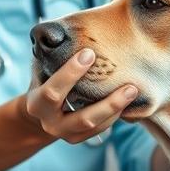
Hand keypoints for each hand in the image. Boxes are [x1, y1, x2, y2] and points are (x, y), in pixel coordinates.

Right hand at [21, 48, 137, 145]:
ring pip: (95, 126)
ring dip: (116, 109)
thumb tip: (62, 31)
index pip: (53, 91)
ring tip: (133, 91)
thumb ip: (52, 56)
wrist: (39, 111)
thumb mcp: (40, 68)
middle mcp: (50, 124)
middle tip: (130, 86)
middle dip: (108, 103)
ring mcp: (65, 134)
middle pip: (83, 118)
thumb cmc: (43, 79)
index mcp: (36, 104)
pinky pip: (100, 129)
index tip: (89, 53)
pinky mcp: (78, 138)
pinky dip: (114, 115)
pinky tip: (127, 100)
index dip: (70, 73)